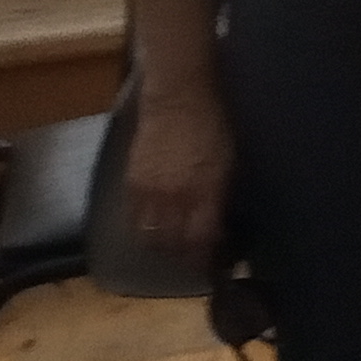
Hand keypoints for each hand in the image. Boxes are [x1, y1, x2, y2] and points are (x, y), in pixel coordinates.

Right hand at [123, 87, 234, 264]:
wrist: (179, 98)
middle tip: (194, 257)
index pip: (200, 240)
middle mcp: (173, 198)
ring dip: (162, 246)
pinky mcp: (130, 184)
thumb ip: (221, 196)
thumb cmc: (214, 125)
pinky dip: (144, 229)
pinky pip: (133, 219)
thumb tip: (220, 224)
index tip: (215, 263)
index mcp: (204, 192)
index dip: (206, 257)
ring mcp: (148, 192)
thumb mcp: (230, 162)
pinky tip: (155, 227)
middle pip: (172, 245)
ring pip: (149, 236)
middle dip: (184, 257)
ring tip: (174, 246)